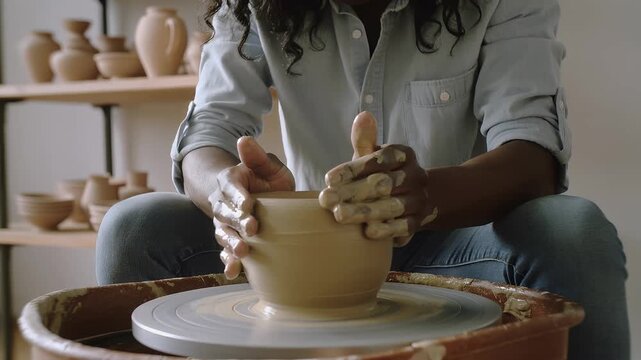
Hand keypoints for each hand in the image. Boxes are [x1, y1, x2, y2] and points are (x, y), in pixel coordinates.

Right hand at [210, 136, 294, 278]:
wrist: (257, 197)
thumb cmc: (266, 180)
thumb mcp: (267, 166)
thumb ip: (257, 156)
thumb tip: (244, 139)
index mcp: (230, 181)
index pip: (232, 188)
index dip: (239, 196)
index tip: (249, 204)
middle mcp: (222, 203)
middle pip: (226, 213)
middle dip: (237, 222)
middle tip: (252, 229)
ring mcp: (223, 223)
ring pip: (223, 233)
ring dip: (231, 244)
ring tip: (242, 252)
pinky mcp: (229, 239)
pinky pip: (224, 251)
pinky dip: (228, 262)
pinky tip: (233, 271)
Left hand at [319, 112, 437, 245]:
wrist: (414, 198)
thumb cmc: (383, 174)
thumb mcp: (373, 155)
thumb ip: (364, 140)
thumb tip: (362, 116)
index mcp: (404, 155)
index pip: (379, 159)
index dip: (353, 169)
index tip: (328, 179)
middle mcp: (415, 176)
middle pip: (383, 184)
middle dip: (352, 192)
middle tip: (325, 200)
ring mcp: (419, 200)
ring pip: (392, 206)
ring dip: (365, 211)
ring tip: (339, 215)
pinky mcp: (418, 222)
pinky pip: (404, 226)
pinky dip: (387, 229)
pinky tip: (367, 232)